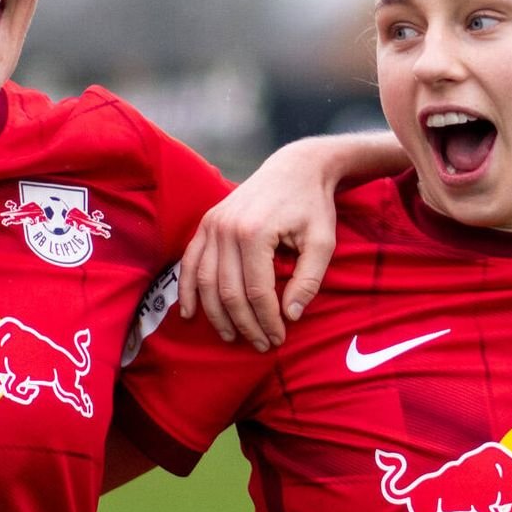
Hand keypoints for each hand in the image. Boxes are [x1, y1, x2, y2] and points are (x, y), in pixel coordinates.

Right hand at [178, 140, 355, 350]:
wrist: (295, 168)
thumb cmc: (312, 206)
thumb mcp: (323, 242)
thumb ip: (309, 280)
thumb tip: (290, 316)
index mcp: (256, 231)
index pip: (258, 291)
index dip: (268, 320)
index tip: (279, 338)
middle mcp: (227, 228)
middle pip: (229, 292)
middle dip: (245, 324)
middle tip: (262, 344)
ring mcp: (212, 224)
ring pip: (206, 282)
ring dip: (217, 315)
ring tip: (232, 336)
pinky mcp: (206, 223)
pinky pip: (190, 263)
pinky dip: (188, 290)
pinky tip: (190, 314)